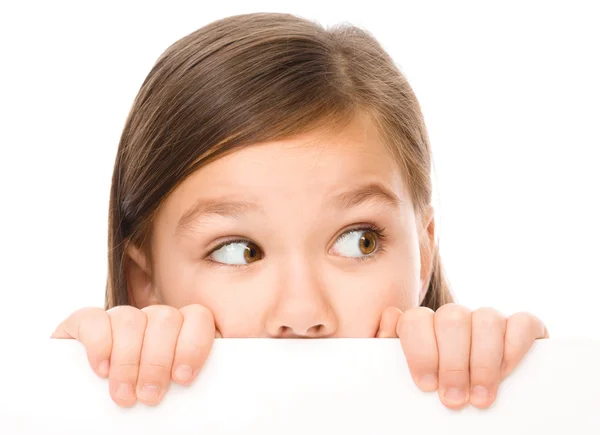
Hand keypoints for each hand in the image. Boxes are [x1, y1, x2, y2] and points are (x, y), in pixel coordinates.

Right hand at [51, 304, 214, 406]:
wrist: (88, 414)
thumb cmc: (145, 410)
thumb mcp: (176, 395)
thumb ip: (197, 389)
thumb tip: (228, 402)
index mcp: (180, 331)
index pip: (197, 317)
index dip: (193, 345)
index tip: (183, 379)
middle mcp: (151, 319)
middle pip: (165, 318)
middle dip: (158, 360)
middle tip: (150, 397)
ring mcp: (118, 319)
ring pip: (130, 318)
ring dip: (128, 360)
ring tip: (125, 396)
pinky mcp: (82, 324)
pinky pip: (92, 318)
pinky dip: (99, 343)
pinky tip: (101, 370)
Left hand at [376, 303, 548, 408]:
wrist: (471, 403)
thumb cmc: (432, 389)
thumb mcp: (404, 376)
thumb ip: (387, 348)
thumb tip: (390, 316)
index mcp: (424, 326)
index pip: (416, 319)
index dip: (421, 351)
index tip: (427, 385)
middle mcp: (455, 318)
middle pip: (451, 318)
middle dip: (453, 363)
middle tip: (454, 399)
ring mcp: (488, 320)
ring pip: (486, 318)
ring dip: (483, 362)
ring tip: (480, 397)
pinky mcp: (522, 329)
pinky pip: (522, 323)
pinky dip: (514, 348)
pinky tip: (506, 373)